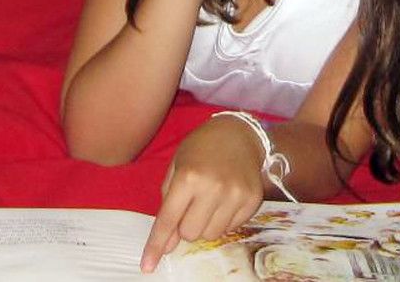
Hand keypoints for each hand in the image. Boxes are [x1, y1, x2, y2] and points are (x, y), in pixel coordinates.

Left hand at [139, 116, 264, 271]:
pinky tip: (223, 200)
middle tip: (189, 206)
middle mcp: (213, 187)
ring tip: (207, 201)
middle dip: (184, 227)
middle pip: (191, 234)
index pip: (168, 220)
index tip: (147, 265)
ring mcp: (235, 195)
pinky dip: (222, 221)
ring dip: (204, 225)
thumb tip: (168, 244)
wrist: (239, 134)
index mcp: (188, 177)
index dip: (156, 244)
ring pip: (211, 235)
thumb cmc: (200, 149)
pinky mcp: (252, 201)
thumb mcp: (176, 167)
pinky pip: (231, 229)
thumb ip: (168, 205)